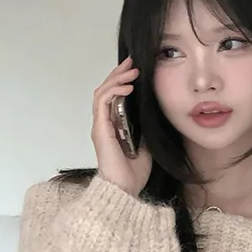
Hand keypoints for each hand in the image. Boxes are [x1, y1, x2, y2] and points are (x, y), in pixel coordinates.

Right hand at [91, 57, 152, 197]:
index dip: (121, 81)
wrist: (124, 190)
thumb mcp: (146, 145)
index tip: (135, 70)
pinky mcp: (99, 129)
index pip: (113, 97)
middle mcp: (103, 124)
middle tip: (132, 62)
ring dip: (116, 78)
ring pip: (102, 92)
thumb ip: (145, 129)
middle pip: (106, 90)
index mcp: (112, 127)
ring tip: (132, 70)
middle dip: (118, 74)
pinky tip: (128, 86)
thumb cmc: (133, 173)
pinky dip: (114, 90)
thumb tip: (152, 114)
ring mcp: (99, 126)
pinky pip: (103, 102)